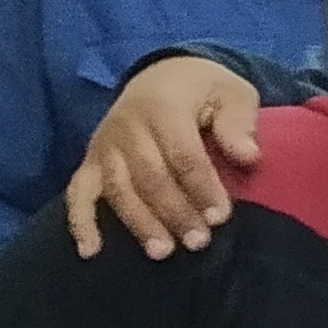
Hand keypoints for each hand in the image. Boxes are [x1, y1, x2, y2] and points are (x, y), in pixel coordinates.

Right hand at [67, 58, 263, 261]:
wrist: (161, 75)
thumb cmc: (203, 90)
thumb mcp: (231, 92)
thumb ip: (239, 122)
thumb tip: (249, 156)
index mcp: (163, 106)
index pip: (183, 155)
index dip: (202, 187)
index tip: (221, 217)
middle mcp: (127, 127)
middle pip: (149, 176)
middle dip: (174, 212)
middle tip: (199, 242)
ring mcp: (104, 146)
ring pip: (117, 189)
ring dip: (139, 223)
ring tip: (162, 252)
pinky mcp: (90, 161)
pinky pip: (78, 193)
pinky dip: (81, 222)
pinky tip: (91, 251)